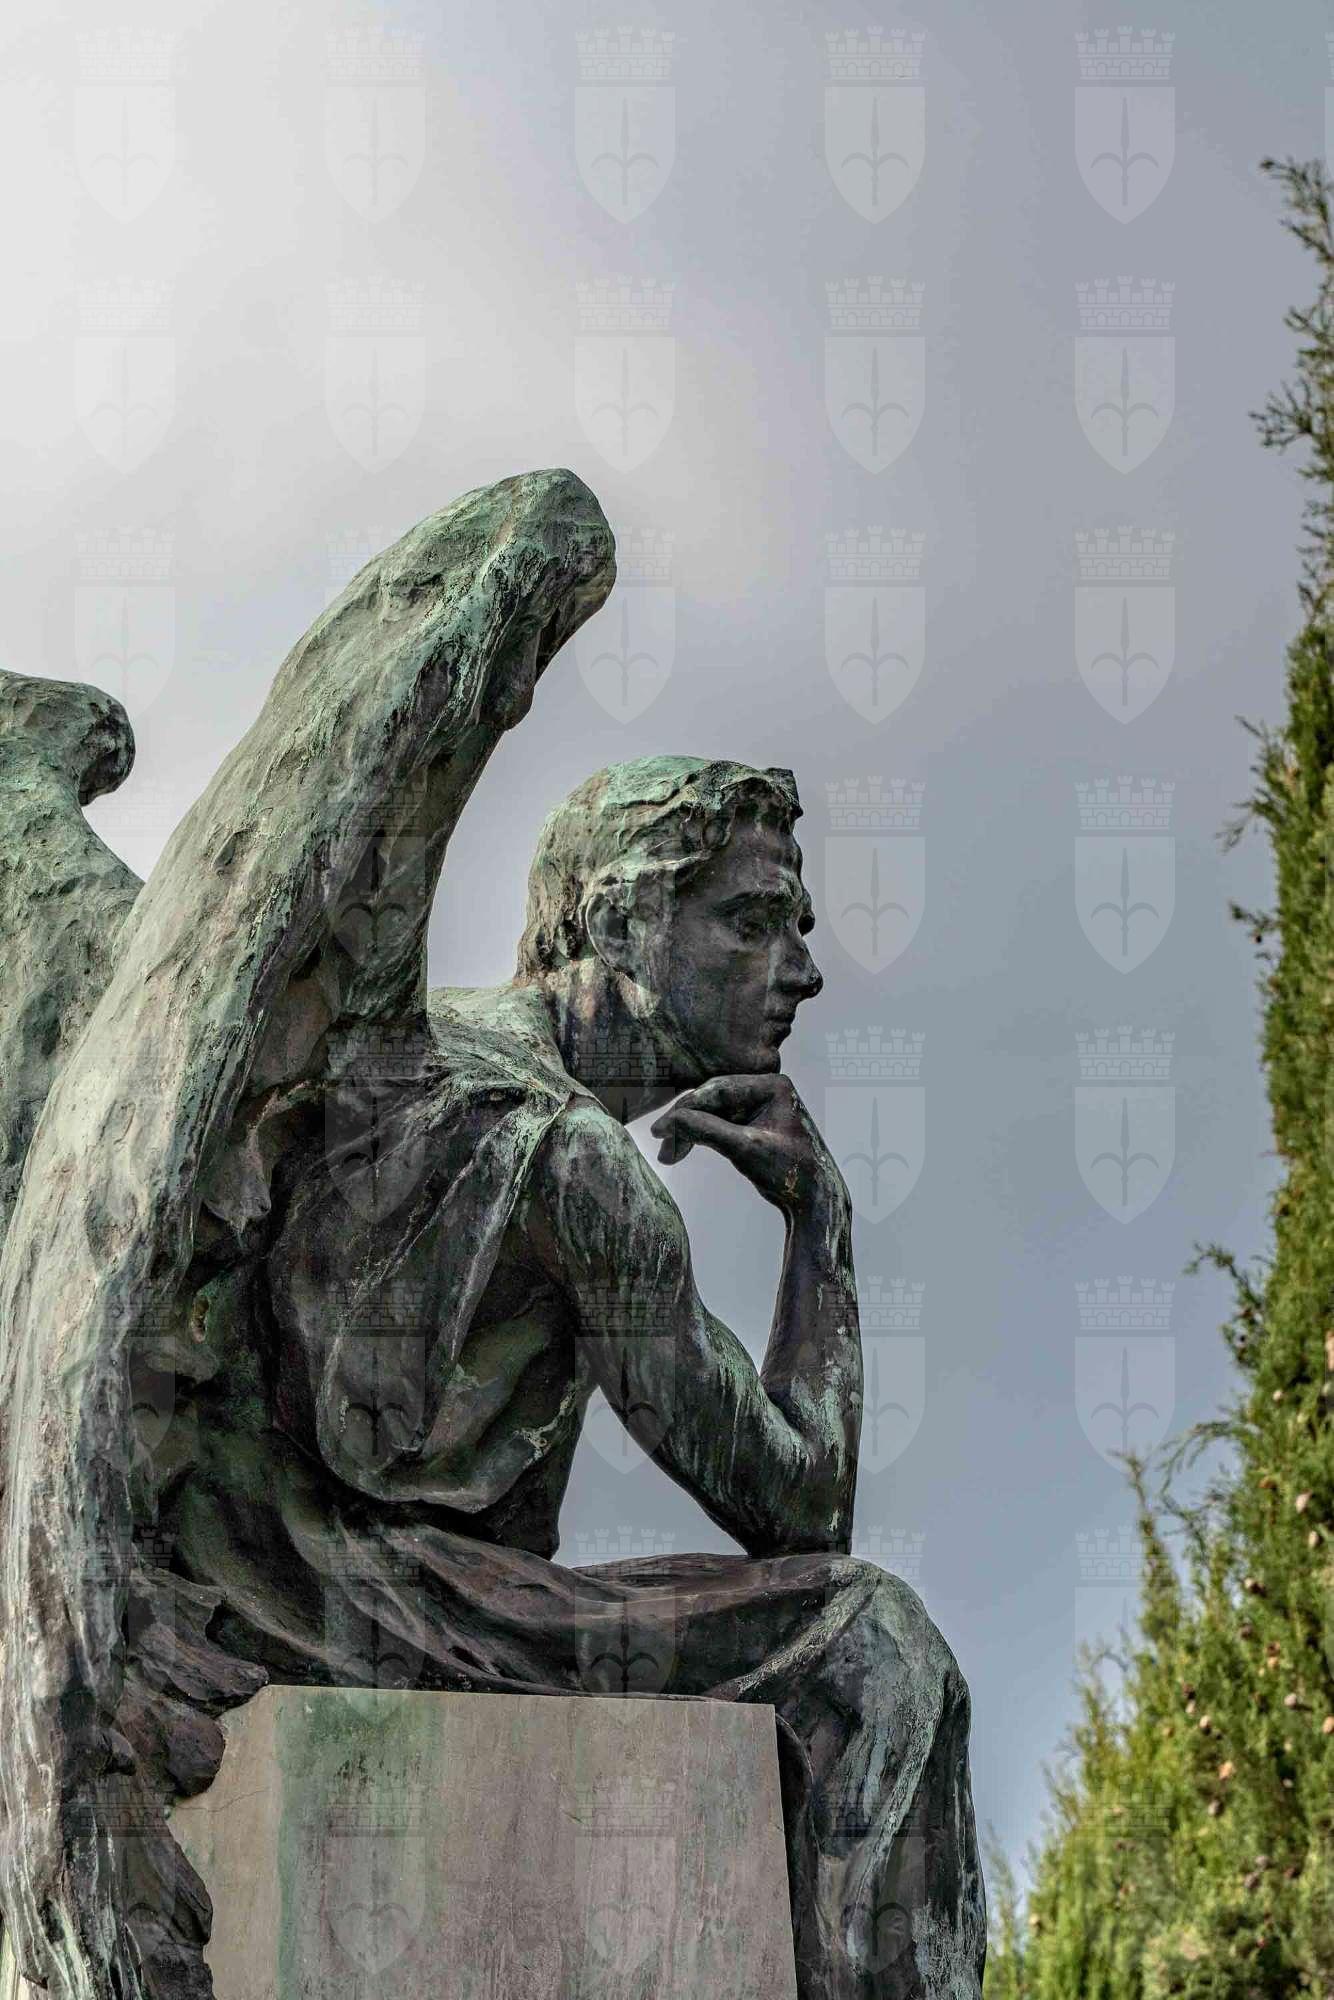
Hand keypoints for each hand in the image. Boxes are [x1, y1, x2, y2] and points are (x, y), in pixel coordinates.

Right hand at [650, 1074, 847, 1218]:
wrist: (814, 1199)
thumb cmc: (790, 1172)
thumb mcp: (744, 1149)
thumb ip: (707, 1130)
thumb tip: (669, 1121)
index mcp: (773, 1085)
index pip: (718, 1090)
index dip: (685, 1109)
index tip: (659, 1129)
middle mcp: (767, 1088)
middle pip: (713, 1100)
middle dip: (686, 1123)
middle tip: (660, 1145)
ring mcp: (759, 1104)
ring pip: (712, 1113)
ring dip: (690, 1132)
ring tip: (669, 1156)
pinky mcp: (753, 1120)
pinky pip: (719, 1123)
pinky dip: (700, 1137)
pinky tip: (680, 1151)